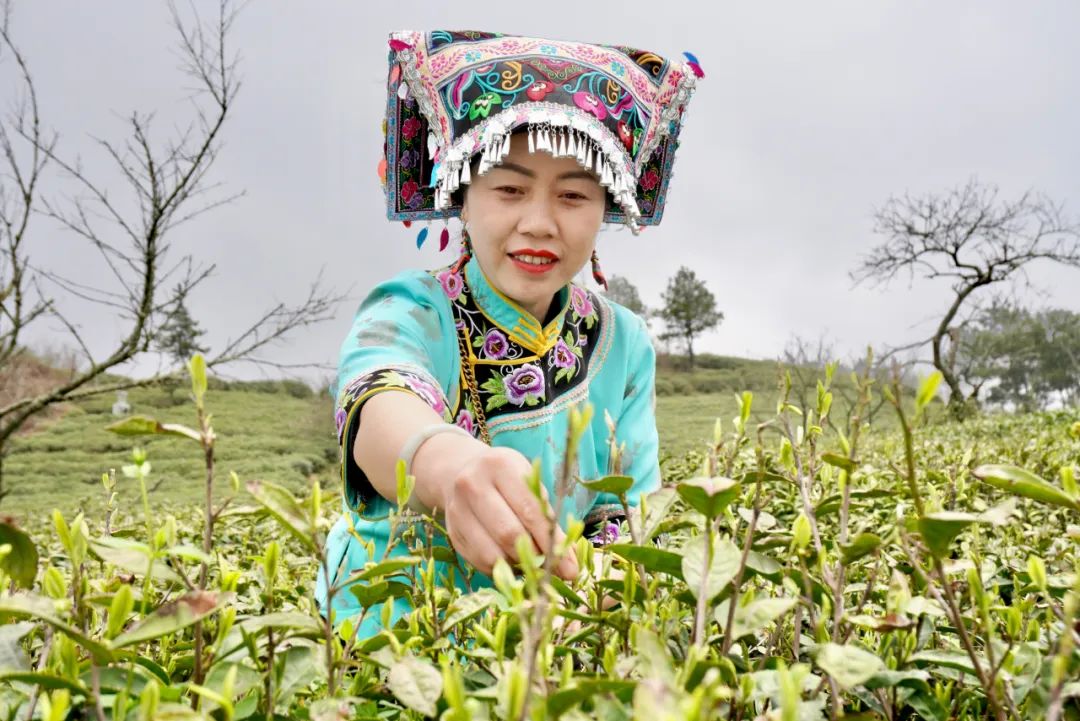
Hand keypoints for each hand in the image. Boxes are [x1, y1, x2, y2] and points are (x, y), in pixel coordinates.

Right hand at [440, 446, 578, 580]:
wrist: (460, 472)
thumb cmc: (507, 480)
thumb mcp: (529, 485)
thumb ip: (547, 518)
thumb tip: (568, 563)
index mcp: (500, 466)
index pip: (530, 511)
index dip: (551, 543)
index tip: (569, 567)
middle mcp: (473, 484)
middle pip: (508, 533)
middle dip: (535, 558)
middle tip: (553, 571)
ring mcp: (458, 509)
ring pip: (491, 553)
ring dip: (517, 567)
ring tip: (533, 567)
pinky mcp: (452, 532)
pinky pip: (479, 561)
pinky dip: (501, 569)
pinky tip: (513, 564)